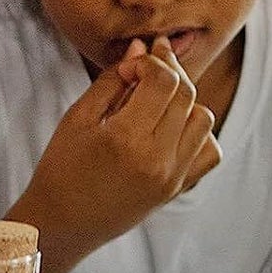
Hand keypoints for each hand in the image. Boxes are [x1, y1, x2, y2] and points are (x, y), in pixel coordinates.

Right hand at [18, 36, 219, 272]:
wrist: (62, 224)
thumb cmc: (61, 169)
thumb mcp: (78, 118)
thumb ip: (113, 80)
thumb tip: (141, 47)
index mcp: (126, 138)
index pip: (164, 80)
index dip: (151, 61)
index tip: (132, 64)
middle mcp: (157, 159)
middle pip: (187, 94)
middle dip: (170, 71)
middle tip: (148, 66)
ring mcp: (172, 177)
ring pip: (203, 119)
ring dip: (185, 101)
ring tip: (157, 100)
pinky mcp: (176, 189)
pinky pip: (210, 152)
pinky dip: (198, 133)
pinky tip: (173, 128)